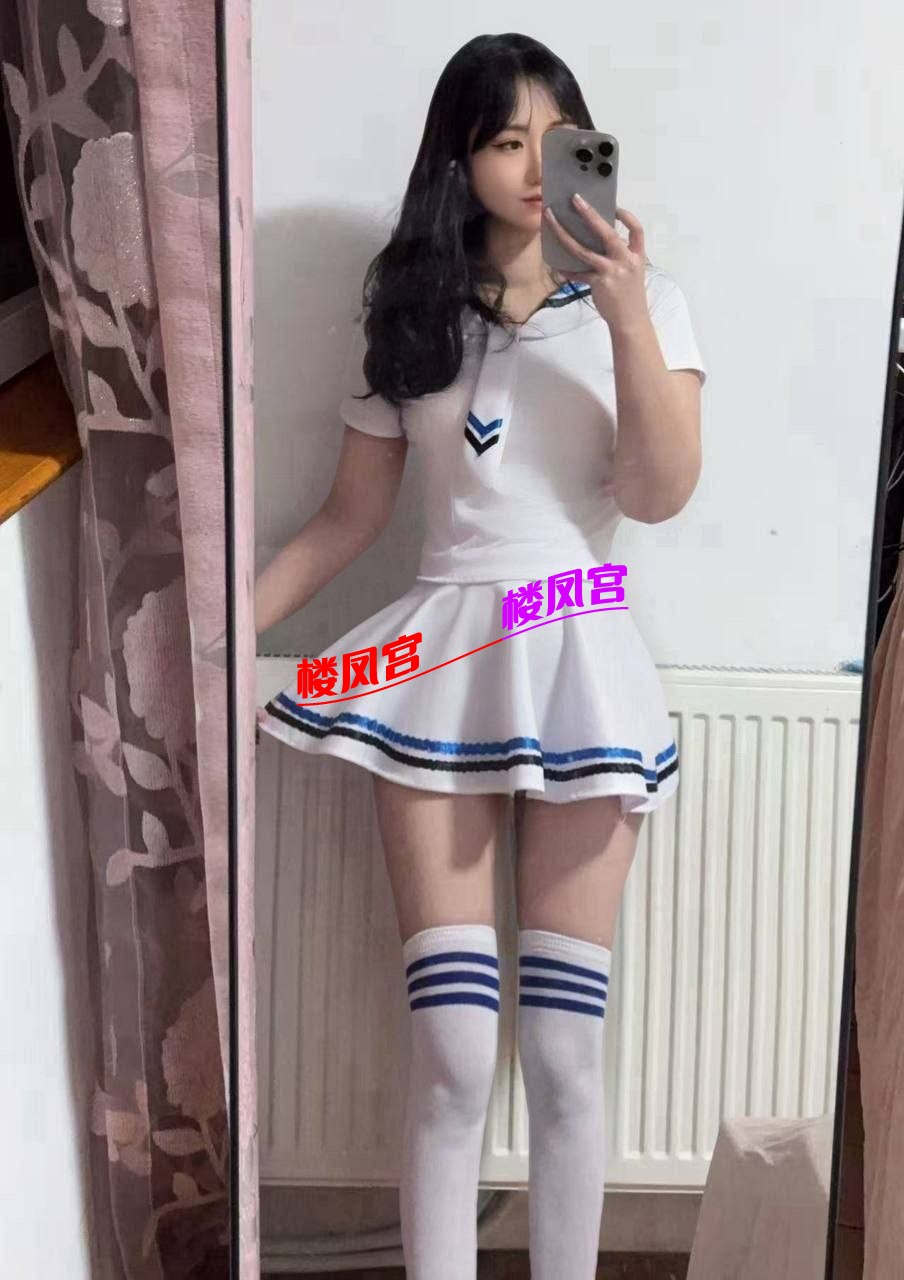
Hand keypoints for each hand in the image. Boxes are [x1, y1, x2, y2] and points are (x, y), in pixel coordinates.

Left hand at [543, 199, 647, 333]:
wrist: (631, 321)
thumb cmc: (630, 295)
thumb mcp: (632, 272)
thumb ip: (620, 255)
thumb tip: (598, 240)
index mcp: (636, 255)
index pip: (636, 229)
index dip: (626, 216)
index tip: (615, 208)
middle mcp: (625, 261)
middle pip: (607, 233)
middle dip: (589, 214)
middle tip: (575, 199)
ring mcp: (611, 272)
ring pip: (583, 251)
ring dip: (565, 235)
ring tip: (552, 221)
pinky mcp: (598, 284)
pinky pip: (577, 273)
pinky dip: (566, 269)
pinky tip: (556, 264)